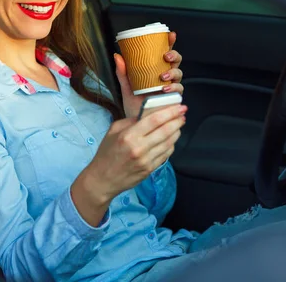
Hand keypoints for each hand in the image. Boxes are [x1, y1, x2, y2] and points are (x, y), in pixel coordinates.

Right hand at [71, 104, 186, 224]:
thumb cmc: (106, 153)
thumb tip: (147, 114)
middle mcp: (139, 148)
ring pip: (169, 143)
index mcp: (129, 135)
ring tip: (179, 124)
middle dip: (177, 120)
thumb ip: (130, 121)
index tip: (179, 106)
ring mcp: (146, 160)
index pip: (155, 120)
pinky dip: (171, 144)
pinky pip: (166, 154)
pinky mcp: (150, 169)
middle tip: (183, 113)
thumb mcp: (113, 131)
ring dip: (177, 131)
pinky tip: (171, 139)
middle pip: (166, 130)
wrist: (103, 179)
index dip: (170, 112)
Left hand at [114, 31, 183, 117]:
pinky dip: (173, 87)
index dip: (169, 43)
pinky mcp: (174, 98)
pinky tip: (165, 89)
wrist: (138, 124)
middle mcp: (165, 77)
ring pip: (179, 74)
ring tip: (163, 76)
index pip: (164, 53)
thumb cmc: (134, 106)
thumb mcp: (127, 87)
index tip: (170, 35)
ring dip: (173, 72)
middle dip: (174, 56)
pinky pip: (179, 89)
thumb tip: (117, 56)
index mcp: (155, 70)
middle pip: (176, 61)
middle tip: (166, 56)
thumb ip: (123, 73)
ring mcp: (171, 87)